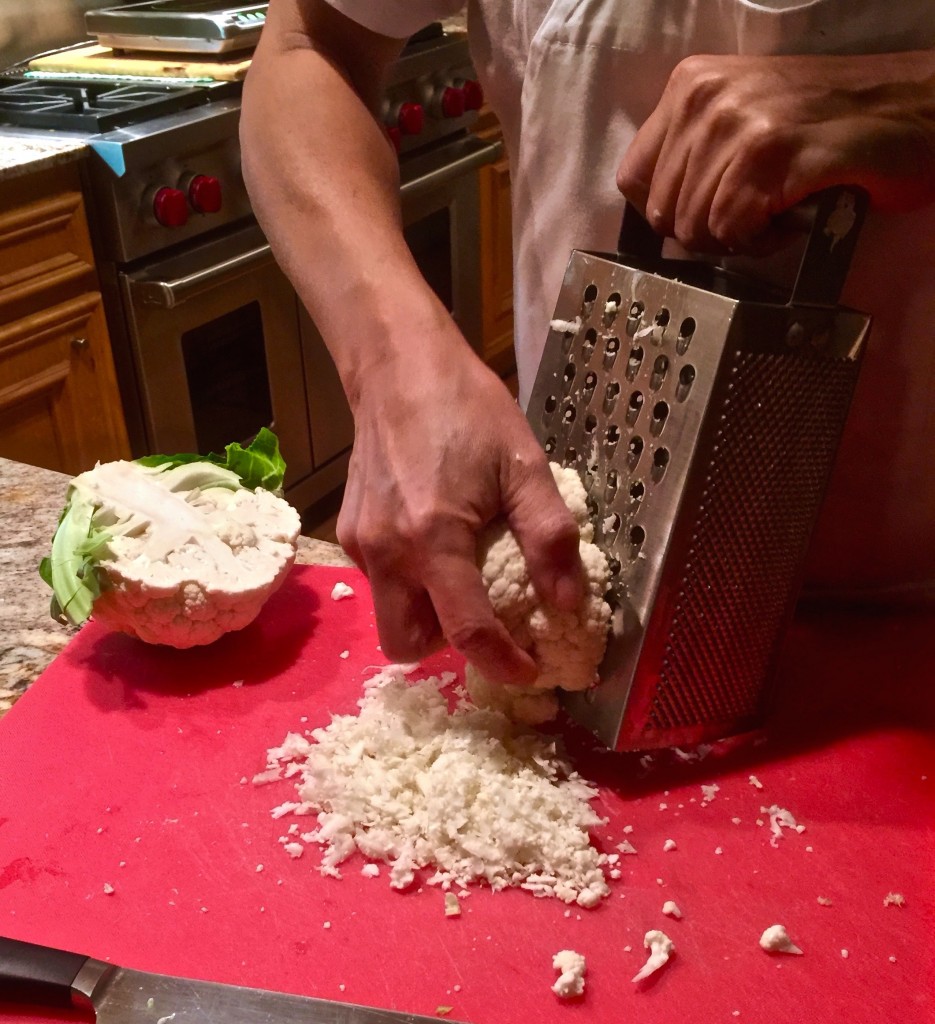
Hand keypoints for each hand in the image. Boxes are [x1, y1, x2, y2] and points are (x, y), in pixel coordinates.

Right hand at [336, 331, 582, 684]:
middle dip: (447, 648)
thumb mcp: (524, 465)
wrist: (397, 365)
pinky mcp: (348, 531)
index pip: (467, 630)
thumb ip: (549, 536)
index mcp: (434, 538)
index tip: (530, 669)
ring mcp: (360, 543)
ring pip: (388, 617)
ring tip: (460, 578)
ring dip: (426, 616)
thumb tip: (568, 602)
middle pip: (407, 645)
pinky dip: (408, 583)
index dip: (502, 662)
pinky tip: (433, 543)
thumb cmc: (466, 408)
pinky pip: (379, 583)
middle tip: (484, 618)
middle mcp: (387, 552)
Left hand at [616, 50, 934, 253]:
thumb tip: (656, 210)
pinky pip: (732, 232)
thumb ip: (694, 152)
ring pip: (694, 228)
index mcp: (691, 85)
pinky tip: (789, 220)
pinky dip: (761, 243)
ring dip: (737, 239)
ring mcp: (738, 124)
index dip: (666, 212)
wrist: (916, 108)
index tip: (704, 213)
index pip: (632, 180)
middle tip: (752, 217)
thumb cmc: (830, 122)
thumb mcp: (744, 116)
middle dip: (705, 231)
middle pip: (663, 213)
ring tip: (776, 213)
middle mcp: (707, 98)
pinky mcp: (772, 155)